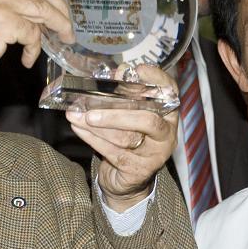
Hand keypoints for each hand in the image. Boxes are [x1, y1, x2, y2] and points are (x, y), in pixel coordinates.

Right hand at [0, 0, 74, 88]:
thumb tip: (35, 9)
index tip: (55, 2)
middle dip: (59, 5)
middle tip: (67, 24)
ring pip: (42, 8)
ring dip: (58, 25)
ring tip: (63, 39)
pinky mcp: (1, 22)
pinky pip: (32, 32)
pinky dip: (35, 48)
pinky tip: (26, 59)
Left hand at [65, 65, 177, 211]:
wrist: (128, 178)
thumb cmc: (129, 137)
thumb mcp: (130, 114)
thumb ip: (126, 94)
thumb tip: (117, 74)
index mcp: (167, 114)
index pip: (170, 91)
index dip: (157, 79)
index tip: (138, 70)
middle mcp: (166, 134)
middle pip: (147, 121)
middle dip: (117, 114)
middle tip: (91, 110)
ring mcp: (155, 154)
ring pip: (126, 138)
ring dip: (98, 126)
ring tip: (77, 116)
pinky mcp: (139, 170)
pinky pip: (114, 153)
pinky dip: (93, 139)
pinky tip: (79, 128)